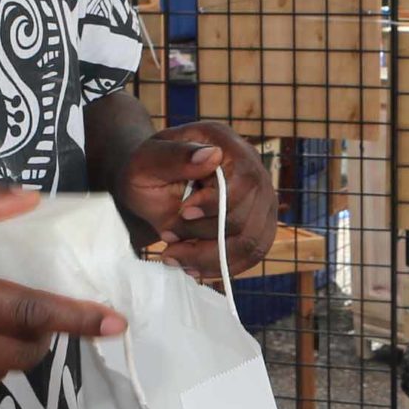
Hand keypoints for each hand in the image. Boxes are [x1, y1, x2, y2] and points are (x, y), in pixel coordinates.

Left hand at [114, 120, 276, 277]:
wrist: (153, 184)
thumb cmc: (147, 170)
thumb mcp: (146, 161)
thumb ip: (175, 157)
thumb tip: (212, 156)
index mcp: (225, 143)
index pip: (242, 181)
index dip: (215, 205)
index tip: (183, 213)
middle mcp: (253, 166)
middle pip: (245, 218)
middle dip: (202, 235)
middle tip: (167, 236)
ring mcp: (262, 195)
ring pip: (251, 242)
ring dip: (210, 257)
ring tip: (176, 256)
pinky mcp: (260, 221)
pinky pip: (254, 253)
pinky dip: (223, 265)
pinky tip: (194, 266)